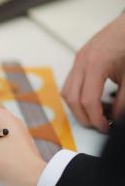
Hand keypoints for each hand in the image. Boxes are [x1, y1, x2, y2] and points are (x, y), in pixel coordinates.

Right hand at [62, 13, 124, 131]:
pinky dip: (77, 96)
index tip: (105, 127)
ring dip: (77, 107)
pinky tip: (92, 99)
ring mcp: (78, 60)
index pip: (88, 100)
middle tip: (98, 125)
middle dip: (84, 117)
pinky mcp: (79, 59)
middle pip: (72, 99)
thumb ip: (123, 99)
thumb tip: (115, 117)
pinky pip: (70, 83)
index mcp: (95, 64)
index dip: (96, 118)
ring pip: (66, 92)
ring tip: (94, 114)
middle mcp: (81, 62)